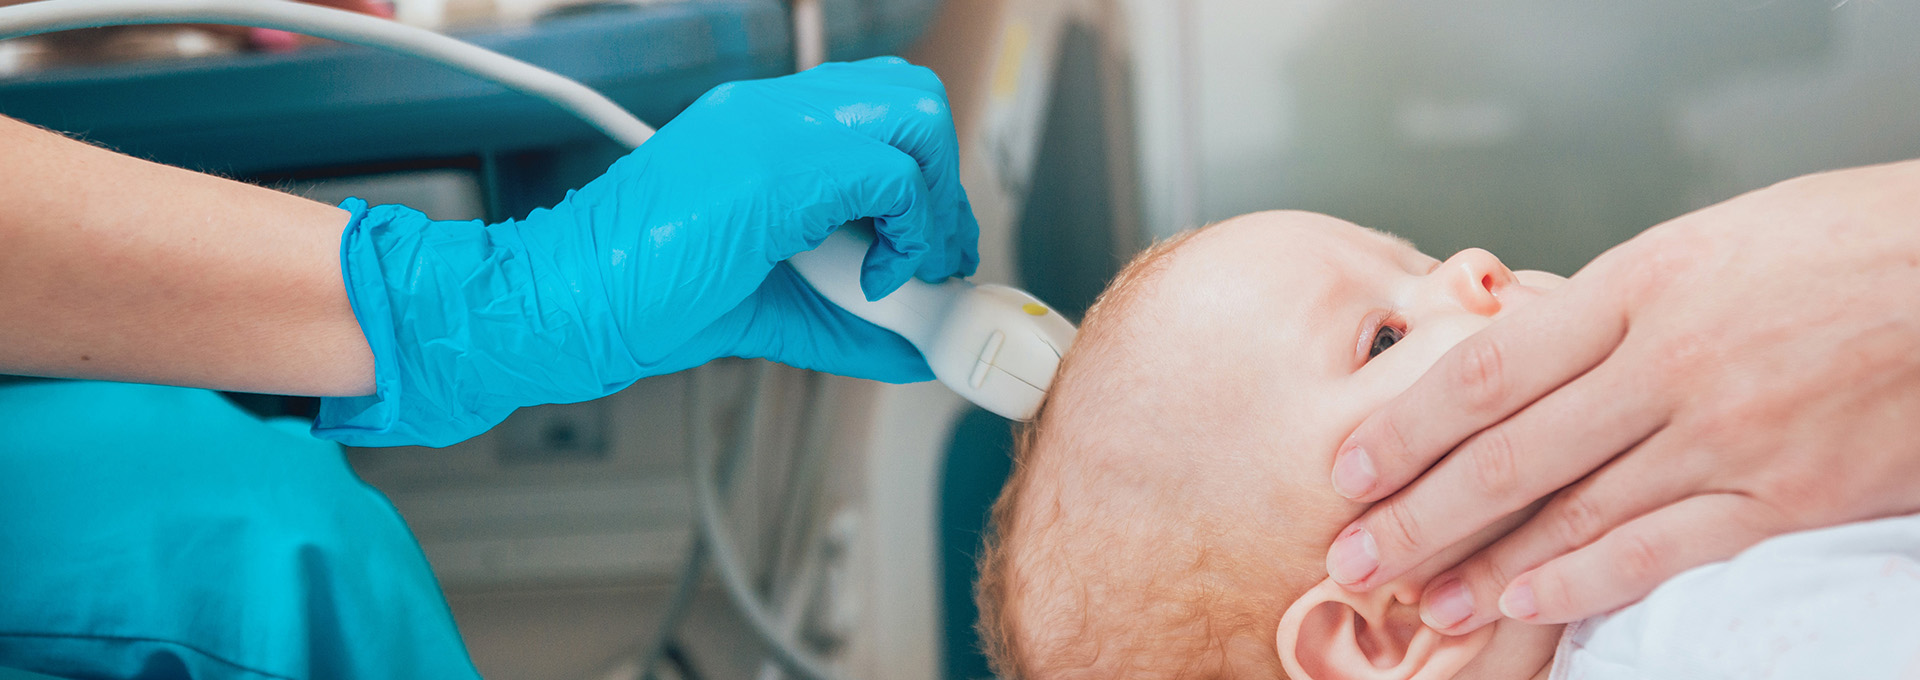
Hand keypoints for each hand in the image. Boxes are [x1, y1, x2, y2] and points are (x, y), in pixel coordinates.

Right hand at [315, 57, 977, 446]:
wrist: (562, 302)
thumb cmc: (638, 295)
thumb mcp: (770, 308)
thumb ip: (845, 321)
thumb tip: (916, 346)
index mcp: (763, 126)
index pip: (881, 110)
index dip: (925, 179)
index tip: (927, 252)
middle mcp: (772, 112)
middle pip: (913, 99)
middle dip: (945, 184)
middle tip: (931, 259)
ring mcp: (771, 129)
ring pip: (917, 121)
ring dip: (934, 207)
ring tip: (903, 273)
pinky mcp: (773, 169)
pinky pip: (891, 177)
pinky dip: (908, 236)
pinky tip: (870, 282)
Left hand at [1323, 159, 1919, 632]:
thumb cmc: (1838, 245)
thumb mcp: (1706, 244)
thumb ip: (1614, 304)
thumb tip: (1521, 342)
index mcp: (1640, 285)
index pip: (1487, 371)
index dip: (1404, 429)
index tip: (1347, 467)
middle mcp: (1669, 362)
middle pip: (1508, 454)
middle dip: (1418, 513)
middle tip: (1352, 556)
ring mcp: (1729, 435)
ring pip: (1573, 514)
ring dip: (1485, 566)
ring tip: (1422, 601)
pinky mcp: (1790, 495)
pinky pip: (1663, 550)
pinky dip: (1583, 583)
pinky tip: (1525, 606)